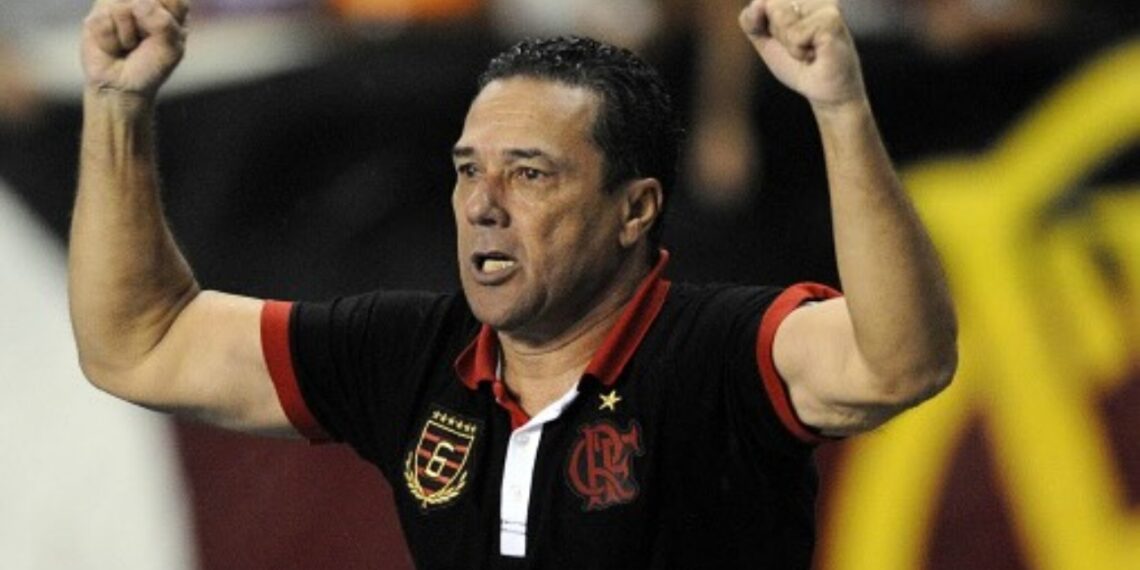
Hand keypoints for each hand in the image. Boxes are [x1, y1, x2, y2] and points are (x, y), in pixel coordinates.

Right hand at [81, 0, 188, 99]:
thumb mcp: (170, 48)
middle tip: (145, 42)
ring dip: (128, 36)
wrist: (121, 85)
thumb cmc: (151, 65)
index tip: (164, 38)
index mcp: (168, 5)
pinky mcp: (97, 12)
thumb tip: (138, 3)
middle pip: (147, 1)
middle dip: (148, 27)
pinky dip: (111, 40)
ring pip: (124, 9)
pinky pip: (104, 20)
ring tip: (128, 45)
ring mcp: (118, 3)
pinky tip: (112, 46)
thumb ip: (163, 22)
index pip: (174, 0)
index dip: (168, 20)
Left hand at [738, 0, 864, 110]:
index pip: (758, 3)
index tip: (787, 40)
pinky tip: (817, 54)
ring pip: (780, 16)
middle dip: (777, 34)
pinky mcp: (831, 18)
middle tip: (799, 46)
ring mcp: (824, 4)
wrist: (823, 92)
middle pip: (768, 6)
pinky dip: (799, 52)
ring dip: (789, 44)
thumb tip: (760, 3)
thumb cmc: (797, 65)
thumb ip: (751, 20)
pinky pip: (795, 34)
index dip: (764, 28)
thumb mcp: (764, 41)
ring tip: (808, 50)